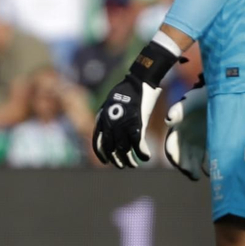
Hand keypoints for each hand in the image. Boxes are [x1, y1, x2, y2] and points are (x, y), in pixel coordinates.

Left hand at [92, 40, 179, 167]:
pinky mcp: (137, 124)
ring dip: (130, 160)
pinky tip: (146, 157)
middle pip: (111, 149)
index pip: (97, 142)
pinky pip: (139, 145)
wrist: (139, 80)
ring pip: (125, 150)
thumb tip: (107, 127)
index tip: (106, 161)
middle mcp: (110, 125)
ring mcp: (123, 125)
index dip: (101, 154)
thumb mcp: (110, 103)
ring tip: (134, 164)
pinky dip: (143, 153)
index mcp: (102, 119)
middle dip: (117, 160)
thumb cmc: (126, 90)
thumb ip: (107, 116)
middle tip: (123, 165)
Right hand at [164, 85, 208, 180]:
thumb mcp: (191, 102)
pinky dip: (208, 165)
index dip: (174, 156)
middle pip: (181, 156)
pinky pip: (206, 158)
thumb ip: (179, 110)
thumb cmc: (203, 97)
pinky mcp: (209, 143)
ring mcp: (197, 141)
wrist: (219, 94)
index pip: (171, 146)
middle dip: (185, 166)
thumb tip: (168, 119)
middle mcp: (184, 137)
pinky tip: (213, 171)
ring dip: (194, 169)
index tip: (182, 166)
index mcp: (177, 128)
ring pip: (192, 159)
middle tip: (192, 174)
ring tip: (201, 176)